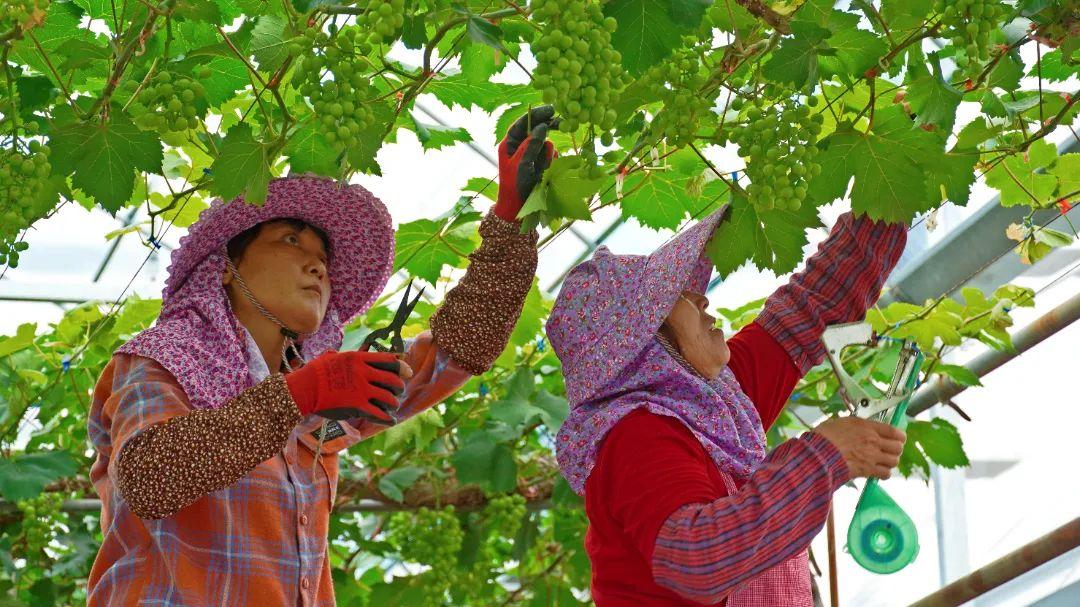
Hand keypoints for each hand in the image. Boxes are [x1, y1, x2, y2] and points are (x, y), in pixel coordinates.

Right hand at [284, 350, 407, 424]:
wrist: (303, 389)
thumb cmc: (314, 372)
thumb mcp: (332, 357)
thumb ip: (346, 356)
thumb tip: (349, 352)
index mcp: (359, 358)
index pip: (388, 361)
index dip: (401, 367)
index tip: (407, 372)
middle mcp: (363, 373)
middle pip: (393, 380)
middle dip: (399, 387)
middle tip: (399, 391)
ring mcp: (361, 390)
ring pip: (389, 398)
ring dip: (394, 403)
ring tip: (393, 406)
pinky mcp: (357, 406)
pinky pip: (379, 414)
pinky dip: (388, 418)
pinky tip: (391, 420)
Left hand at [494, 105, 558, 221]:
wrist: (517, 206)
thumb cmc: (514, 185)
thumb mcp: (521, 164)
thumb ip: (531, 145)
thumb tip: (542, 127)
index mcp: (510, 144)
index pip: (523, 124)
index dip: (535, 114)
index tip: (550, 109)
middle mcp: (520, 147)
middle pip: (535, 130)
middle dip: (547, 127)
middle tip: (561, 122)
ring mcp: (531, 155)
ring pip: (545, 144)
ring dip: (546, 154)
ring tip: (540, 168)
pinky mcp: (540, 164)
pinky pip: (550, 156)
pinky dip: (550, 161)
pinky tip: (544, 172)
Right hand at [812, 416, 905, 480]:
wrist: (818, 453)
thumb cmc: (824, 437)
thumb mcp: (840, 423)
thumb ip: (855, 426)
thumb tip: (859, 428)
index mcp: (866, 426)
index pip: (894, 431)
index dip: (900, 436)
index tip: (899, 438)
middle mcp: (873, 441)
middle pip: (898, 447)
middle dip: (896, 449)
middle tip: (889, 450)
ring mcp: (872, 456)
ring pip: (894, 461)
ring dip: (890, 461)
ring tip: (883, 461)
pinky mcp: (868, 470)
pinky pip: (886, 474)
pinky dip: (884, 473)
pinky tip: (877, 471)